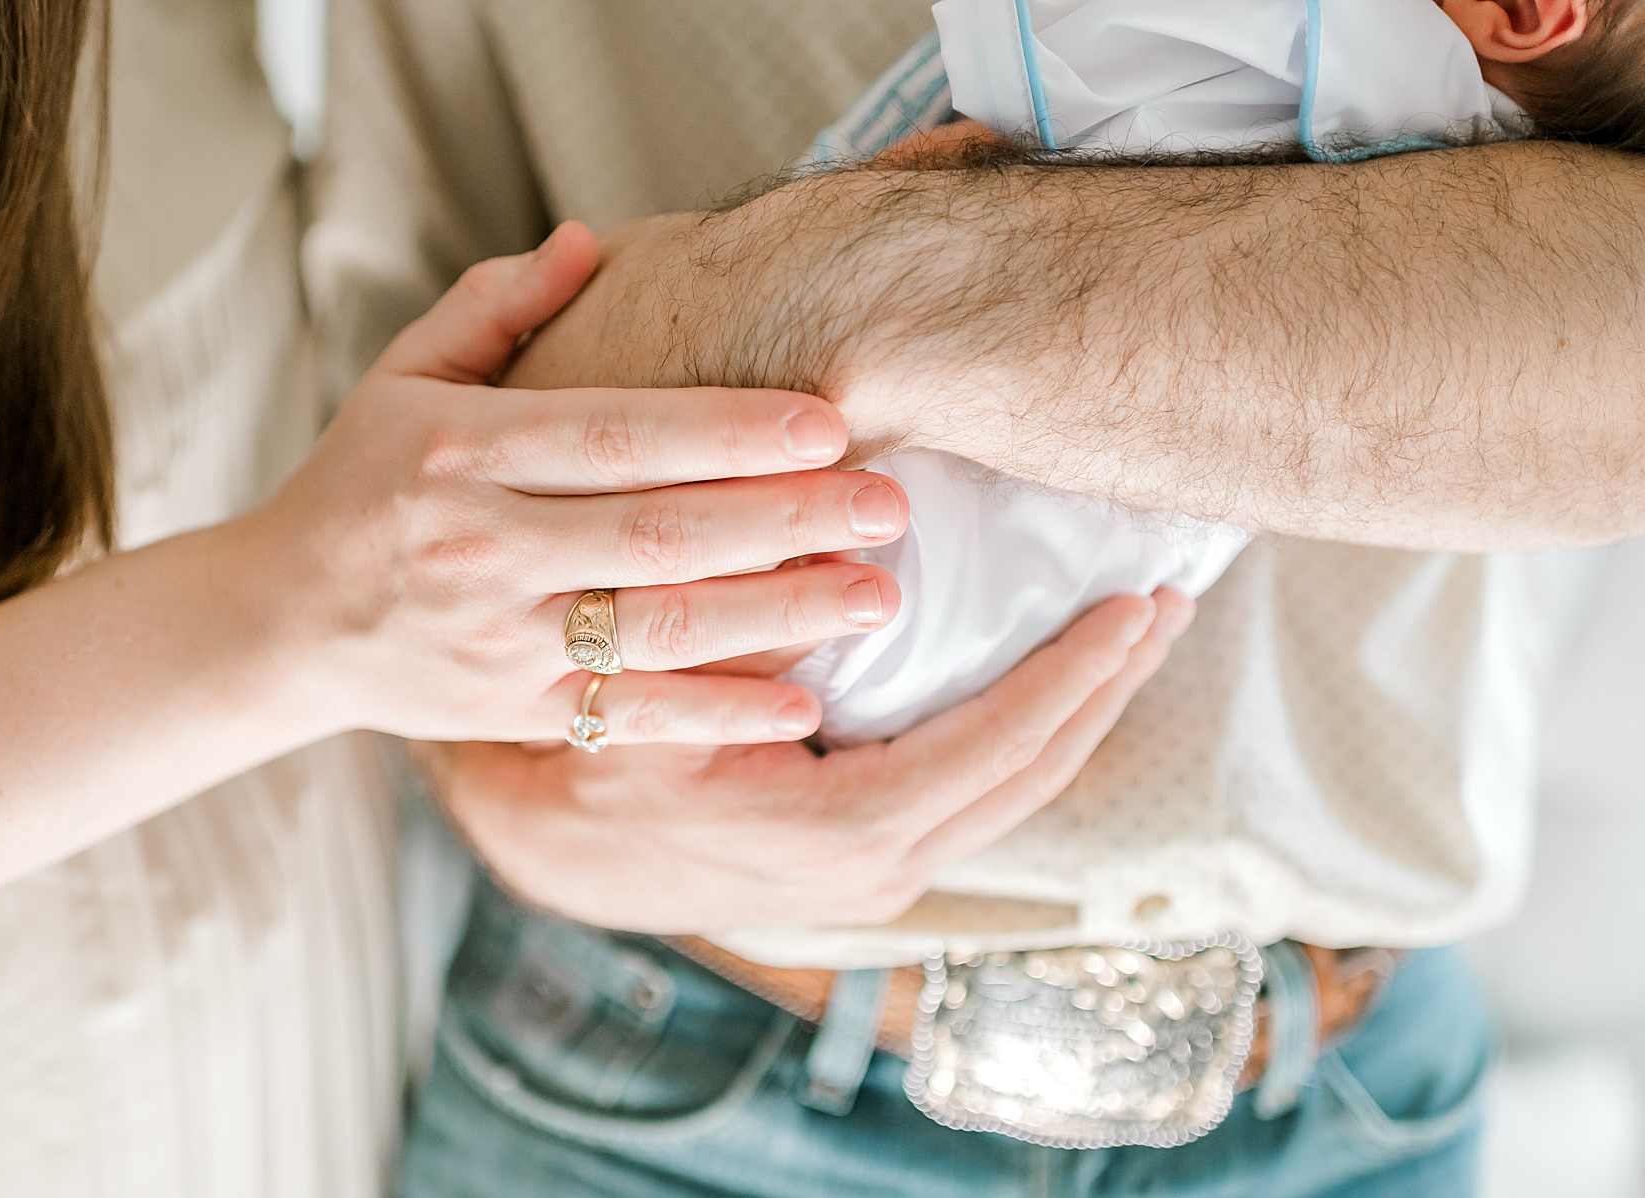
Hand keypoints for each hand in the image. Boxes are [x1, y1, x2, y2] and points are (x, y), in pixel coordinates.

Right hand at [233, 222, 908, 743]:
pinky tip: (804, 704)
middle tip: (890, 505)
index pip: (617, 434)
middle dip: (786, 520)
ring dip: (778, 616)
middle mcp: (482, 546)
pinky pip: (631, 719)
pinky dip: (717, 717)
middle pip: (659, 534)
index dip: (727, 429)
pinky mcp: (516, 713)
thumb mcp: (402, 375)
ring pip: (659, 631)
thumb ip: (495, 307)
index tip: (829, 422)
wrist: (279, 622)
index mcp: (460, 449)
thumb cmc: (359, 483)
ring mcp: (500, 640)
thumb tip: (592, 243)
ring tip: (877, 595)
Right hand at [421, 589, 1194, 930]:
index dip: (1076, 674)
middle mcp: (878, 870)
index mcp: (842, 832)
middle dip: (1106, 690)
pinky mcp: (870, 864)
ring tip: (1132, 636)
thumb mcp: (657, 697)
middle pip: (1031, 776)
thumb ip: (750, 631)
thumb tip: (849, 556)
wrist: (553, 849)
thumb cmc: (596, 764)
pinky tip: (1054, 684)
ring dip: (1080, 713)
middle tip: (1164, 603)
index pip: (1000, 748)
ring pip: (1014, 794)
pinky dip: (1029, 736)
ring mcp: (878, 878)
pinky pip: (977, 797)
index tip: (1135, 604)